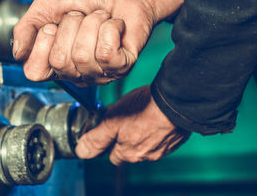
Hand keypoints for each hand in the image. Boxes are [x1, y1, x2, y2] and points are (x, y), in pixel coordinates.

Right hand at [13, 0, 190, 85]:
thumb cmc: (90, 1)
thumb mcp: (49, 7)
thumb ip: (27, 27)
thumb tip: (18, 53)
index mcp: (56, 62)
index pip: (34, 71)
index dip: (41, 44)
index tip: (54, 26)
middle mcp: (76, 73)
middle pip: (59, 61)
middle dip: (70, 27)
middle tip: (81, 19)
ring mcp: (99, 73)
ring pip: (83, 55)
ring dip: (92, 24)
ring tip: (100, 19)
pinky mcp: (120, 67)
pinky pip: (105, 52)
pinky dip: (109, 28)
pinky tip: (114, 26)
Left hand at [75, 85, 190, 164]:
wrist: (175, 101)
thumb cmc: (144, 108)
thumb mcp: (112, 121)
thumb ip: (97, 138)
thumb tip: (82, 151)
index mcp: (127, 153)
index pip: (111, 155)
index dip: (108, 141)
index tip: (108, 129)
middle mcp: (145, 155)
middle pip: (128, 151)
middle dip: (124, 139)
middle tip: (124, 120)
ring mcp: (161, 149)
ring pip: (144, 145)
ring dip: (140, 134)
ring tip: (141, 115)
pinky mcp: (175, 140)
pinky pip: (160, 139)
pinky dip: (156, 130)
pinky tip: (154, 117)